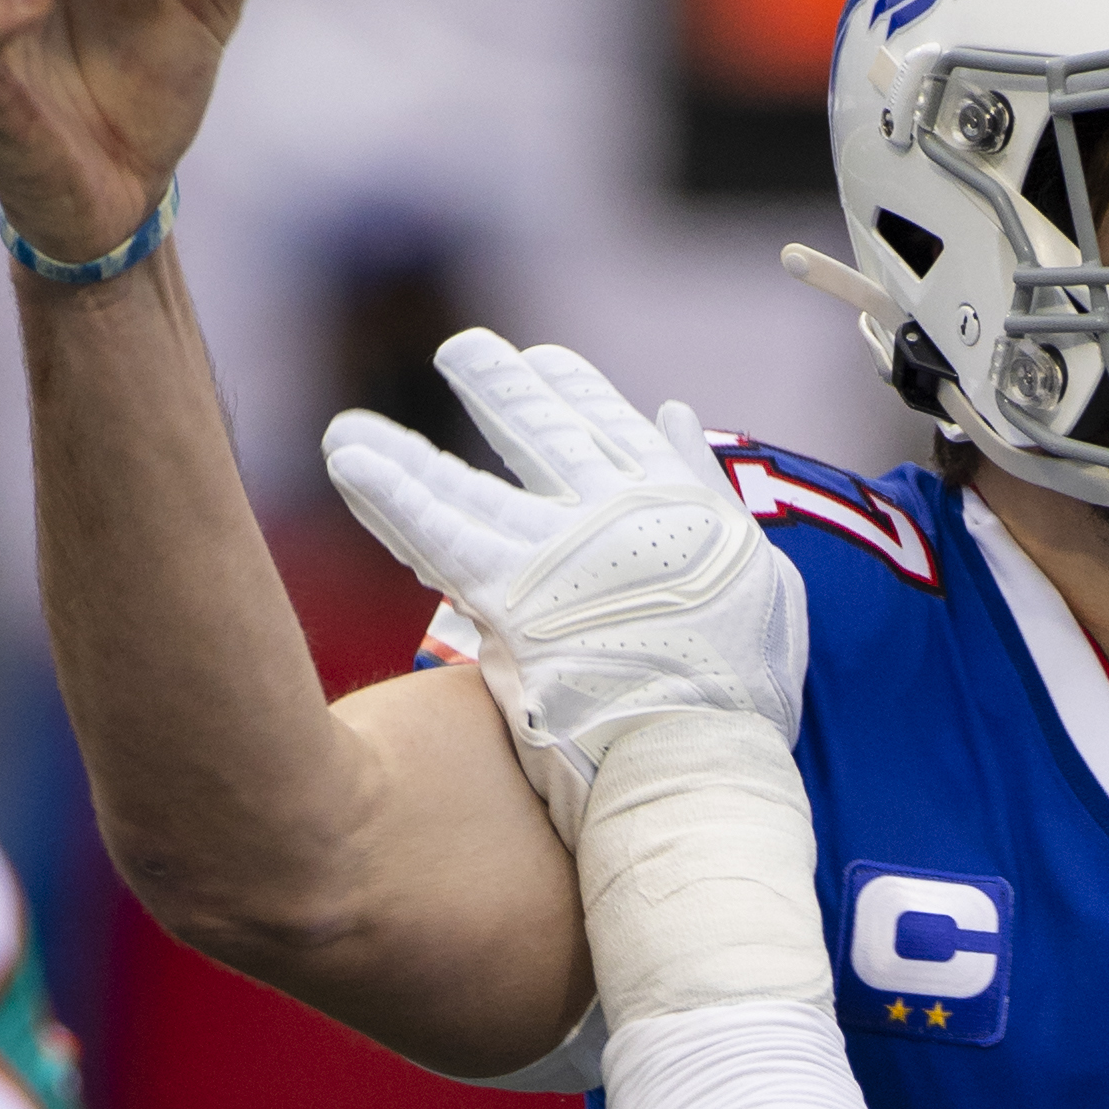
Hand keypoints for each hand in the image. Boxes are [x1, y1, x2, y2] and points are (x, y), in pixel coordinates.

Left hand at [322, 335, 805, 832]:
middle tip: (461, 351)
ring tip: (356, 426)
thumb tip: (671, 411)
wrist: (709, 757)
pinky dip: (390, 494)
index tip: (543, 362)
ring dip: (406, 452)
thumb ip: (708, 488)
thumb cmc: (744, 692)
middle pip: (542, 429)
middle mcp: (612, 510)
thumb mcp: (761, 577)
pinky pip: (437, 532)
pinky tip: (347, 456)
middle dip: (499, 384)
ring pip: (470, 481)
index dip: (575, 390)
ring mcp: (557, 550)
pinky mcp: (512, 598)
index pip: (611, 427)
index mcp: (674, 504)